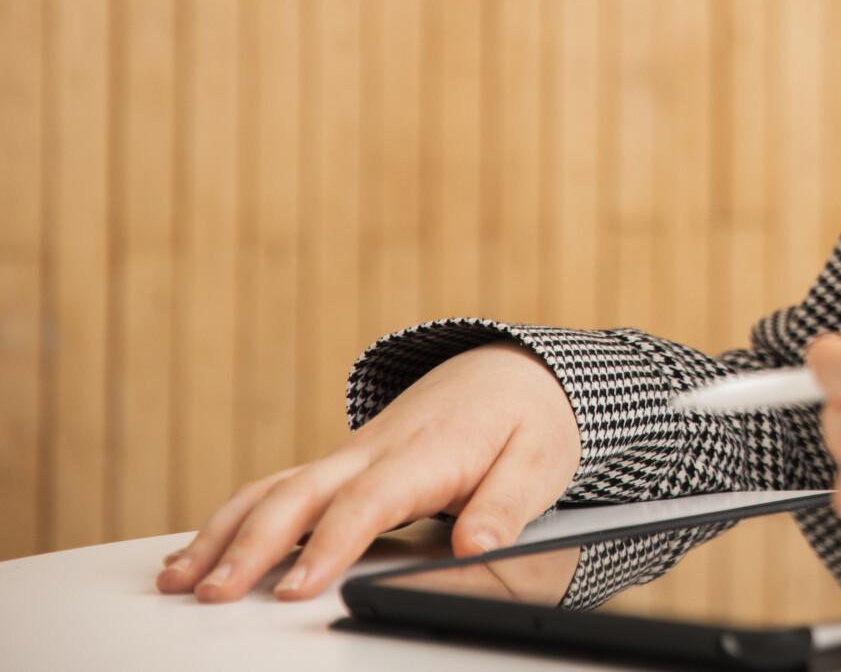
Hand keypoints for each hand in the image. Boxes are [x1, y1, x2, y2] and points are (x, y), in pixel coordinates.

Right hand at [158, 340, 579, 602]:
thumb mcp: (539, 461)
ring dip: (221, 531)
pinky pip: (276, 489)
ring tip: (176, 579)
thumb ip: (506, 506)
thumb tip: (478, 550)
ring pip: (273, 489)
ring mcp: (350, 456)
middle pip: (299, 494)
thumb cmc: (527, 420)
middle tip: (211, 595)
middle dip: (249, 545)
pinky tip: (197, 552)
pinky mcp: (340, 465)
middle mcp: (374, 451)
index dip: (329, 546)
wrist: (511, 372)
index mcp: (424, 454)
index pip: (367, 502)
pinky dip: (231, 519)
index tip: (297, 590)